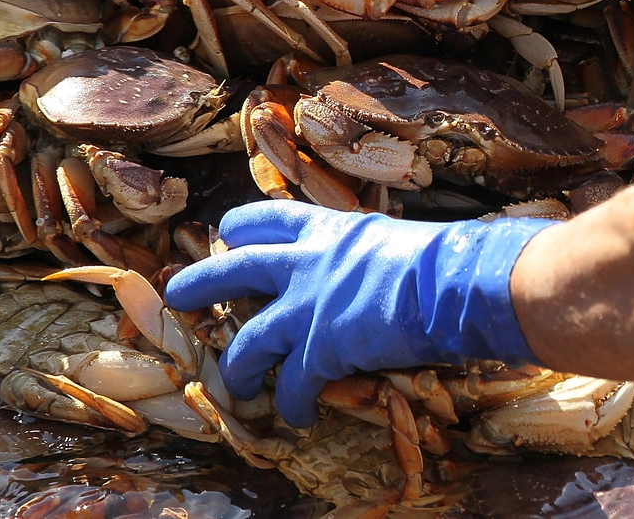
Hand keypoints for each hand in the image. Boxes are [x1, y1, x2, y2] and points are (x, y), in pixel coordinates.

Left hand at [165, 200, 554, 426]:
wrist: (454, 282)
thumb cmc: (442, 257)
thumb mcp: (390, 239)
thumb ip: (365, 251)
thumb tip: (373, 264)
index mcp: (327, 229)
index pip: (264, 218)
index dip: (239, 231)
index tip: (228, 240)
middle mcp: (308, 262)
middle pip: (231, 267)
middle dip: (198, 283)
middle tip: (179, 296)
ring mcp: (310, 306)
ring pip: (249, 340)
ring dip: (239, 366)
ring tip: (238, 383)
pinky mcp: (322, 349)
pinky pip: (291, 385)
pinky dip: (291, 404)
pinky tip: (299, 416)